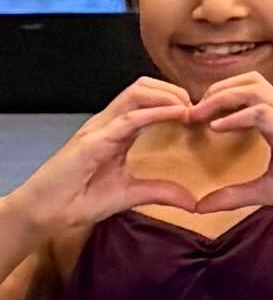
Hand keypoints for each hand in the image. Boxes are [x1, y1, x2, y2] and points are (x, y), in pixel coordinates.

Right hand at [5, 85, 199, 232]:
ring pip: (137, 92)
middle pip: (143, 86)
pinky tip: (176, 115)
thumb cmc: (78, 200)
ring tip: (189, 109)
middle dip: (174, 90)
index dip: (174, 98)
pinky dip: (155, 112)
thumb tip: (193, 201)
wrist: (45, 213)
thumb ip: (160, 193)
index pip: (146, 98)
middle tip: (198, 107)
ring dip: (168, 96)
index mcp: (115, 130)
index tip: (199, 112)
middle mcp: (107, 122)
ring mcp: (99, 128)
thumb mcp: (129, 195)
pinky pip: (128, 118)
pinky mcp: (93, 140)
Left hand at [185, 73, 272, 218]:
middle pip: (249, 79)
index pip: (247, 92)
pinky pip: (261, 113)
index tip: (195, 117)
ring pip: (253, 87)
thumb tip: (200, 206)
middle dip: (216, 90)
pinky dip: (236, 117)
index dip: (219, 98)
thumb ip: (235, 195)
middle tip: (192, 111)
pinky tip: (218, 128)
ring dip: (223, 96)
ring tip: (201, 114)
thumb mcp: (267, 192)